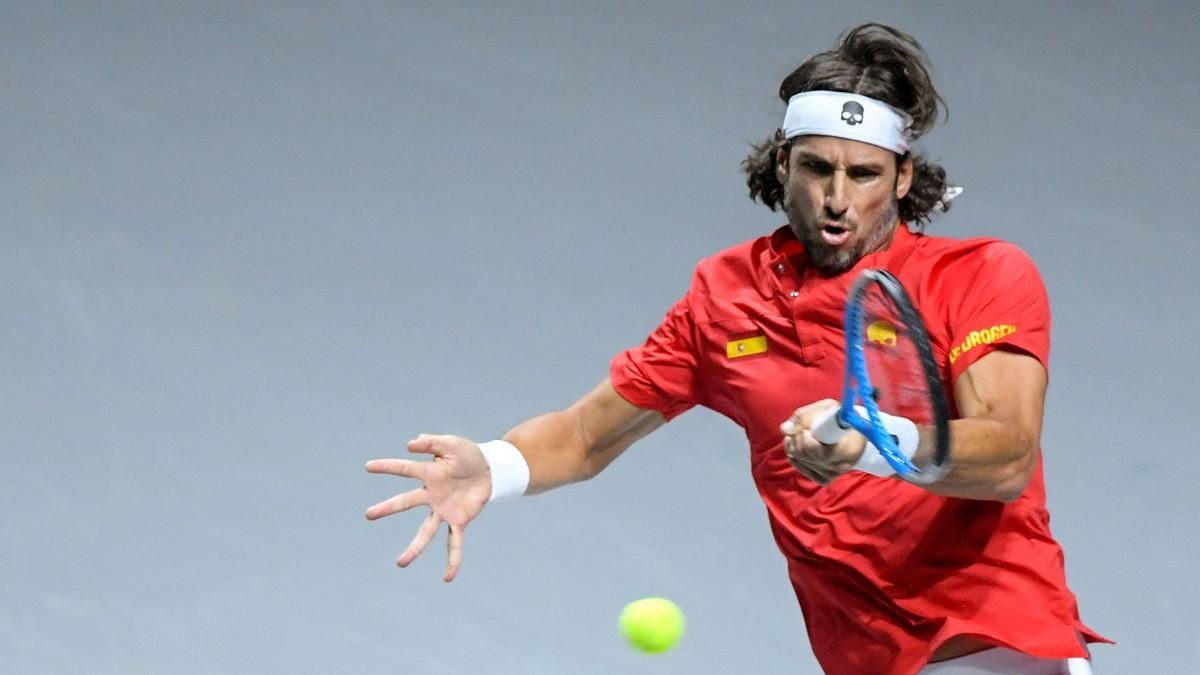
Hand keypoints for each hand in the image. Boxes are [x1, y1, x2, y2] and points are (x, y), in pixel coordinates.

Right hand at [365, 434, 492, 581]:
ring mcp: (444, 510)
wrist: (491, 470)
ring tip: (400, 564)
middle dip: (388, 508)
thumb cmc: (469, 455)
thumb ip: (432, 442)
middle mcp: (432, 495)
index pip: (405, 469)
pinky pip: (455, 543)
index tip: (368, 467)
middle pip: (406, 502)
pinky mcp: (460, 521)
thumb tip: (409, 445)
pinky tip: (447, 577)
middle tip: (368, 514)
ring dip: (414, 548)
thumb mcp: (452, 443)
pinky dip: (453, 560)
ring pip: (425, 532)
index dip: (387, 466)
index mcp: (429, 473)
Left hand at [780, 399, 866, 484]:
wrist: (854, 432)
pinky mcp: (826, 479)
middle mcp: (841, 466)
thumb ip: (804, 416)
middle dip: (796, 440)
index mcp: (848, 449)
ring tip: (800, 436)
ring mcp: (833, 474)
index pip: (820, 454)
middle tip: (801, 430)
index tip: (807, 430)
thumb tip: (785, 430)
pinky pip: (803, 470)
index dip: (807, 440)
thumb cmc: (840, 417)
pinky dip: (797, 459)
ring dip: (794, 447)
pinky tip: (799, 449)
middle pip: (806, 457)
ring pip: (802, 462)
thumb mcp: (826, 408)